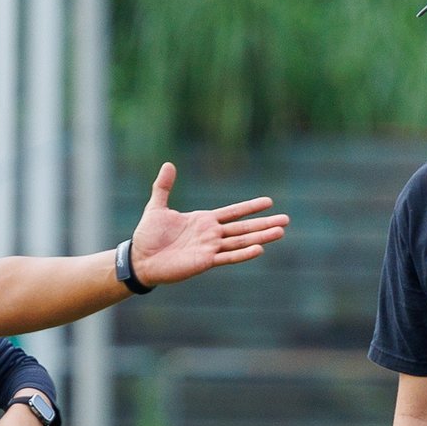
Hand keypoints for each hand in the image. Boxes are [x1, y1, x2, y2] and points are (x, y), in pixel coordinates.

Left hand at [128, 163, 287, 286]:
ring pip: (240, 242)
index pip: (233, 213)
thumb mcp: (156, 207)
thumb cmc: (147, 236)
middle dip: (264, 224)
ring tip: (280, 232)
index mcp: (204, 221)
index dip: (250, 208)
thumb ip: (163, 187)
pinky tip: (259, 249)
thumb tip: (168, 164)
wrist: (139, 259)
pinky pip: (228, 257)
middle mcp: (211, 234)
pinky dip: (243, 254)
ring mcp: (209, 248)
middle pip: (243, 228)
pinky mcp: (204, 261)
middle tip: (286, 220)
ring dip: (260, 237)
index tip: (269, 202)